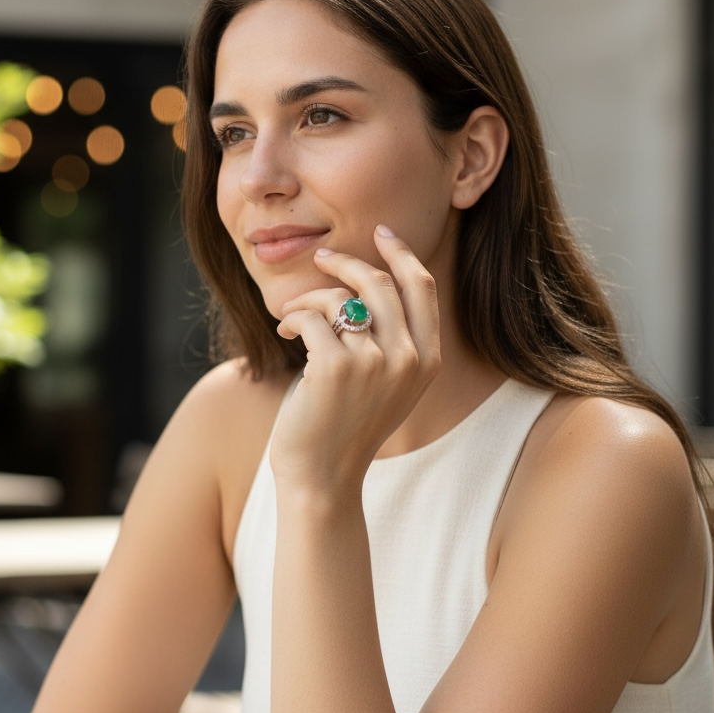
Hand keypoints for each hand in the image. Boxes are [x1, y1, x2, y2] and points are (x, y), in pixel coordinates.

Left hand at [270, 225, 440, 494]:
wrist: (323, 478)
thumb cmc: (346, 428)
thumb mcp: (386, 385)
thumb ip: (391, 340)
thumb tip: (368, 279)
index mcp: (428, 361)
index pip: (422, 286)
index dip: (401, 253)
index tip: (381, 234)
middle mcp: (409, 359)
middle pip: (381, 281)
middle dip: (346, 263)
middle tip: (322, 257)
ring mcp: (374, 363)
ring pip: (339, 297)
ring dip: (309, 298)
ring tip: (293, 314)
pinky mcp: (335, 368)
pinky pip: (311, 316)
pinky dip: (293, 316)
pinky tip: (284, 329)